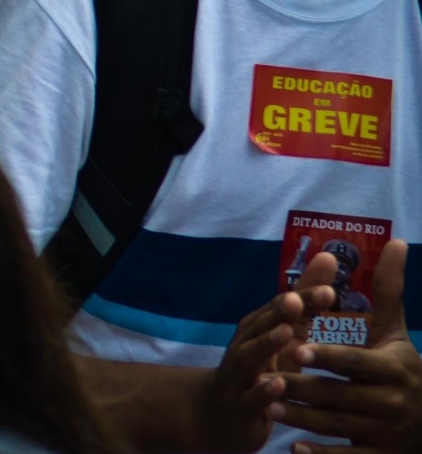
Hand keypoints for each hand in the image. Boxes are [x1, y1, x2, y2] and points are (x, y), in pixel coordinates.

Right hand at [192, 250, 339, 452]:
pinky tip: (277, 385)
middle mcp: (245, 345)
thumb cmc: (258, 370)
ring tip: (286, 334)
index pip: (282, 308)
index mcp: (258, 328)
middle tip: (298, 300)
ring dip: (267, 344)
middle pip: (262, 326)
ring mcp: (239, 375)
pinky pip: (251, 398)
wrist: (216, 414)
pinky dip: (263, 391)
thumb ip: (306, 303)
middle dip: (279, 313)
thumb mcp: (282, 336)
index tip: (330, 290)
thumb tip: (329, 257)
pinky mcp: (239, 406)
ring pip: (250, 357)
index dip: (303, 298)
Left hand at [275, 239, 421, 453]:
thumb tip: (395, 241)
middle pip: (341, 396)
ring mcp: (387, 434)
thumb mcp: (397, 332)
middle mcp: (392, 403)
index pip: (356, 363)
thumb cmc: (403, 369)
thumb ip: (389, 290)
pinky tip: (294, 449)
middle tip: (268, 381)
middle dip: (305, 390)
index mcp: (394, 370)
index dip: (328, 357)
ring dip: (304, 419)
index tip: (298, 349)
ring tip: (270, 408)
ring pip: (339, 427)